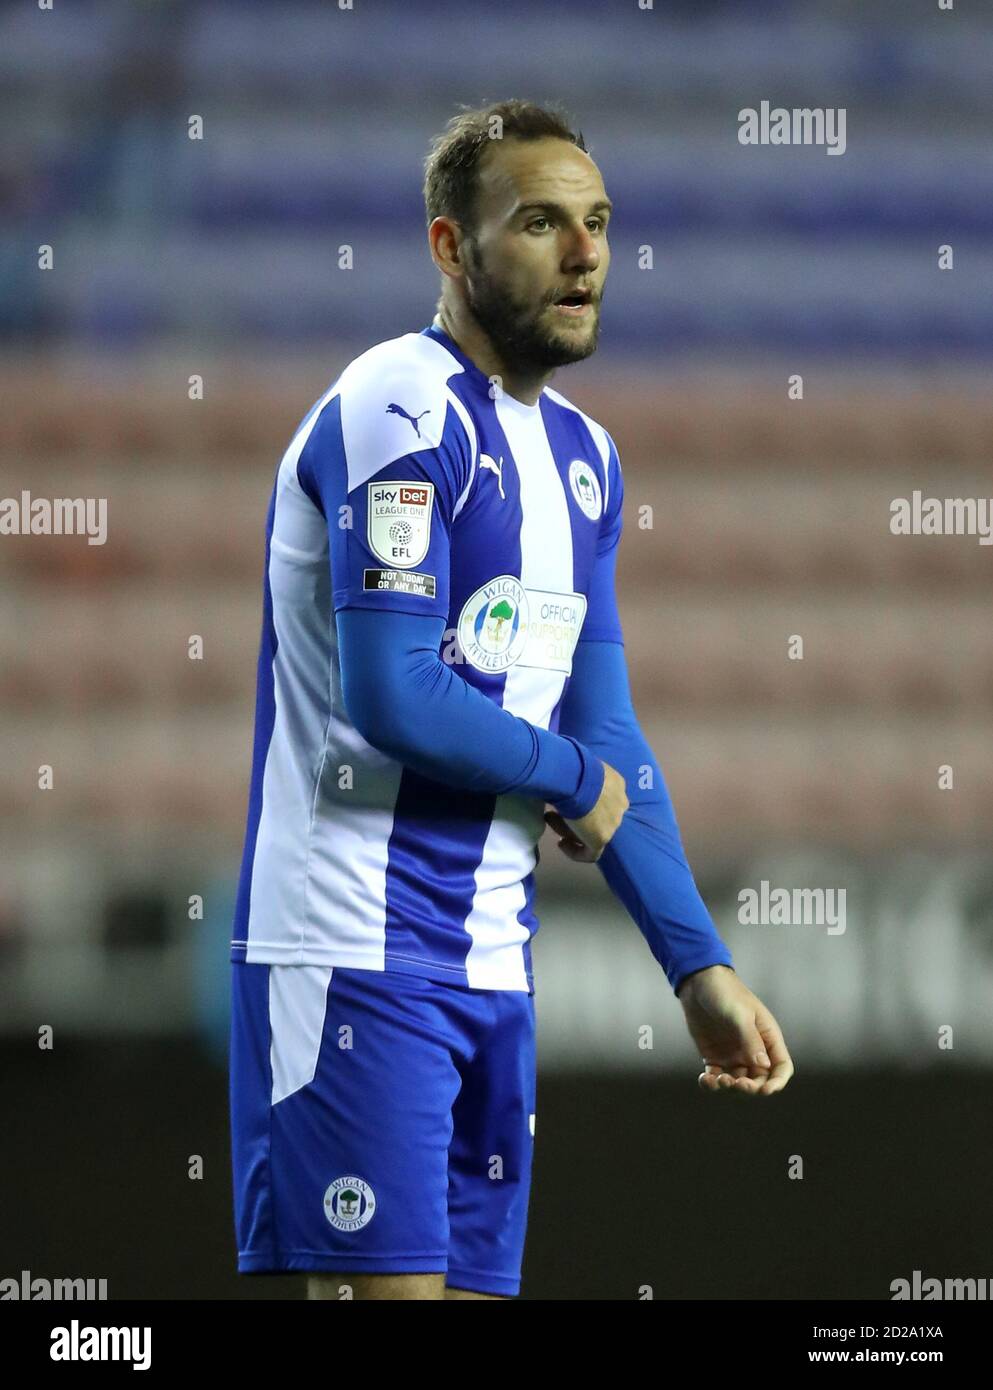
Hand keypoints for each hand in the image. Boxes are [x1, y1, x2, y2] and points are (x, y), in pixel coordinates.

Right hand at [543, 761, 627, 862]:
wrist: (575, 777)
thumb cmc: (573, 766)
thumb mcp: (577, 764)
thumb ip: (577, 773)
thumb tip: (562, 774)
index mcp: (616, 784)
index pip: (605, 798)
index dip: (587, 803)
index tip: (569, 803)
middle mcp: (619, 804)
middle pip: (600, 816)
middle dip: (580, 817)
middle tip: (557, 814)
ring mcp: (613, 823)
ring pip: (594, 832)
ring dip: (571, 829)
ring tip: (551, 821)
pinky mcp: (602, 838)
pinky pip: (591, 853)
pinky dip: (576, 851)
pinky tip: (561, 845)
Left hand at [677, 965, 793, 1095]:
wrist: (697, 981)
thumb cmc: (725, 992)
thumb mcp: (739, 1014)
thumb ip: (751, 1039)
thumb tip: (764, 1066)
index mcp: (768, 1037)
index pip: (781, 1067)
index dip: (777, 1082)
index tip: (765, 1091)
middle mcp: (753, 1050)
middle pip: (760, 1080)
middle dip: (751, 1088)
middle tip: (738, 1084)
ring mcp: (734, 1055)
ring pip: (738, 1083)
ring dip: (730, 1087)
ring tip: (718, 1079)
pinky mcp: (714, 1057)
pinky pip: (716, 1078)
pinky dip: (712, 1084)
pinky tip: (705, 1080)